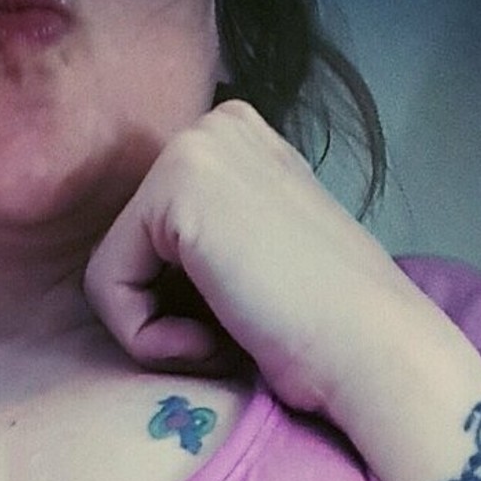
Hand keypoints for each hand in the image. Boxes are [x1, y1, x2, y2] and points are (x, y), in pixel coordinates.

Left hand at [85, 100, 453, 430]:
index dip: (182, 304)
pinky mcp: (176, 190)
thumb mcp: (258, 265)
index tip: (248, 317)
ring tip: (227, 335)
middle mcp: (215, 127)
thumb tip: (152, 276)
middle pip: (126, 252)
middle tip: (236, 332)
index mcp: (239, 144)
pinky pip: (106, 288)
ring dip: (157, 332)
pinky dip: (146, 338)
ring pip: (111, 272)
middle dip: (166, 314)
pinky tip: (210, 337)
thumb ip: (209, 248)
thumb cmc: (325, 335)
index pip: (150, 240)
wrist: (373, 353)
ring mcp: (195, 149)